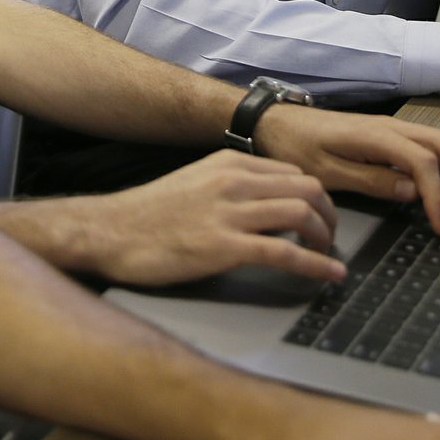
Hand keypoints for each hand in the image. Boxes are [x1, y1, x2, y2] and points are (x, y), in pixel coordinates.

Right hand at [84, 150, 344, 286]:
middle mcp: (232, 181)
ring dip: (325, 238)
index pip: (293, 172)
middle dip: (329, 214)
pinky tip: (329, 275)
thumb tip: (263, 203)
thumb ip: (229, 187)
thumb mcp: (194, 184)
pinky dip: (315, 264)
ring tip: (329, 256)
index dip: (316, 197)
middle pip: (307, 188)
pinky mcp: (223, 246)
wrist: (109, 233)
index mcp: (227, 164)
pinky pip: (285, 252)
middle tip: (331, 237)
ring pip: (301, 214)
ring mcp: (228, 212)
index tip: (321, 217)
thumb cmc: (147, 215)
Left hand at [254, 105, 439, 233]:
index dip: (439, 196)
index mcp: (375, 135)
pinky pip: (432, 146)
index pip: (423, 162)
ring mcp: (394, 129)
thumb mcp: (325, 172)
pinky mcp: (391, 136)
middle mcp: (391, 126)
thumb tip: (412, 190)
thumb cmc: (295, 146)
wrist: (276, 122)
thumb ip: (370, 180)